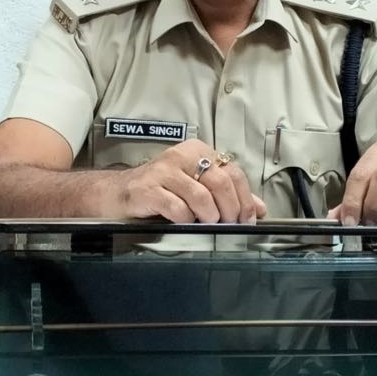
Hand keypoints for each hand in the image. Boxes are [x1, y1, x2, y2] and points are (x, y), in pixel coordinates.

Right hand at [113, 139, 266, 223]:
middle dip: (231, 209)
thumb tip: (259, 208)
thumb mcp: (194, 185)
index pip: (232, 171)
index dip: (245, 198)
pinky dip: (186, 219)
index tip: (248, 217)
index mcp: (196, 151)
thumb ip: (227, 194)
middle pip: (220, 182)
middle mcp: (180, 156)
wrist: (117, 193)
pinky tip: (184, 221)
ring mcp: (162, 171)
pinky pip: (177, 208)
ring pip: (201, 196)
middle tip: (230, 224)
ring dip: (210, 216)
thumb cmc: (159, 189)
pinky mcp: (147, 189)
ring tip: (207, 223)